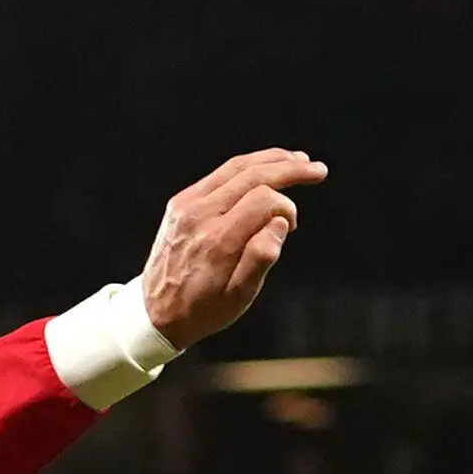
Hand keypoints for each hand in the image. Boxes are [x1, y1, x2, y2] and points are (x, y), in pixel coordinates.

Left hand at [138, 149, 327, 348]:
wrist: (155, 313)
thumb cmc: (203, 309)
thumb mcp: (237, 297)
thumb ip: (261, 259)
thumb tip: (280, 222)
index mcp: (216, 241)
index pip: (263, 200)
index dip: (285, 208)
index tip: (291, 226)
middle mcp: (199, 217)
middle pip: (252, 174)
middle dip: (289, 168)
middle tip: (318, 170)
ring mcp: (186, 206)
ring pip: (236, 167)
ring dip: (271, 160)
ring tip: (298, 160)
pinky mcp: (180, 203)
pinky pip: (220, 175)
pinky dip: (248, 168)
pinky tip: (267, 168)